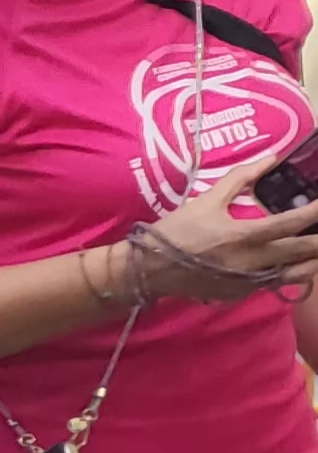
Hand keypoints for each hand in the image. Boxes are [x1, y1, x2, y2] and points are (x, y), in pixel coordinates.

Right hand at [138, 155, 317, 300]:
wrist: (150, 269)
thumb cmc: (177, 232)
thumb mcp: (207, 200)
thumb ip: (241, 178)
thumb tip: (271, 158)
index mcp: (244, 235)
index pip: (291, 223)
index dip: (314, 212)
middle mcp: (251, 262)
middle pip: (302, 253)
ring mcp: (248, 282)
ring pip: (296, 275)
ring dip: (313, 263)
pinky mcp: (242, 294)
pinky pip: (273, 283)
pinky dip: (288, 272)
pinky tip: (293, 263)